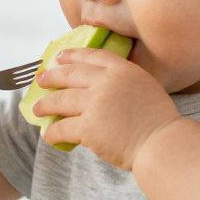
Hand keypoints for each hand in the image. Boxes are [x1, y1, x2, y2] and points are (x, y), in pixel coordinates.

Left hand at [29, 47, 180, 170]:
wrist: (162, 143)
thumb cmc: (159, 121)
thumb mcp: (146, 86)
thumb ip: (124, 81)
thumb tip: (99, 86)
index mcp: (122, 69)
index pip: (91, 56)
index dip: (72, 55)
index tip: (59, 57)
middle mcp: (106, 82)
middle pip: (70, 74)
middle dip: (51, 76)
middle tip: (41, 79)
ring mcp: (95, 103)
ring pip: (60, 100)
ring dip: (45, 105)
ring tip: (37, 109)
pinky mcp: (88, 127)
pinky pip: (62, 128)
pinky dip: (52, 132)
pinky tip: (48, 135)